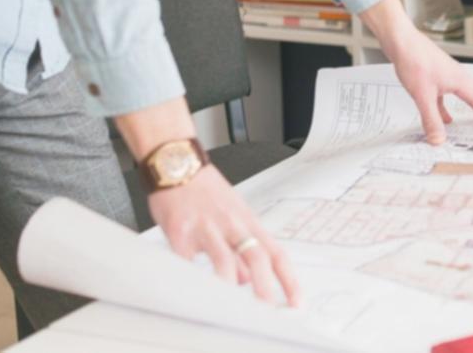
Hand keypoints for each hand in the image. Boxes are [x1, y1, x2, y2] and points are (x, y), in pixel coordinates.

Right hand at [147, 165, 299, 307]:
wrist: (176, 161)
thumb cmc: (204, 189)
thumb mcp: (232, 213)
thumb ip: (241, 246)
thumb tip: (248, 280)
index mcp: (248, 221)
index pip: (277, 254)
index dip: (289, 280)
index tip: (296, 302)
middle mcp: (232, 224)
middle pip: (256, 257)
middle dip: (264, 288)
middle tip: (266, 312)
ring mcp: (206, 227)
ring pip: (224, 261)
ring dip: (229, 285)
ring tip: (227, 306)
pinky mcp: (179, 231)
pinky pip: (186, 261)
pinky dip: (189, 278)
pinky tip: (190, 287)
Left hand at [361, 0, 472, 142]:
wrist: (401, 40)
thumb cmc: (413, 60)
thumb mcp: (422, 95)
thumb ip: (432, 119)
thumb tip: (439, 141)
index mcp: (462, 82)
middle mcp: (460, 79)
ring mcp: (450, 78)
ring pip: (472, 96)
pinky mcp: (438, 78)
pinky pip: (451, 98)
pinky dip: (452, 110)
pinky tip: (449, 119)